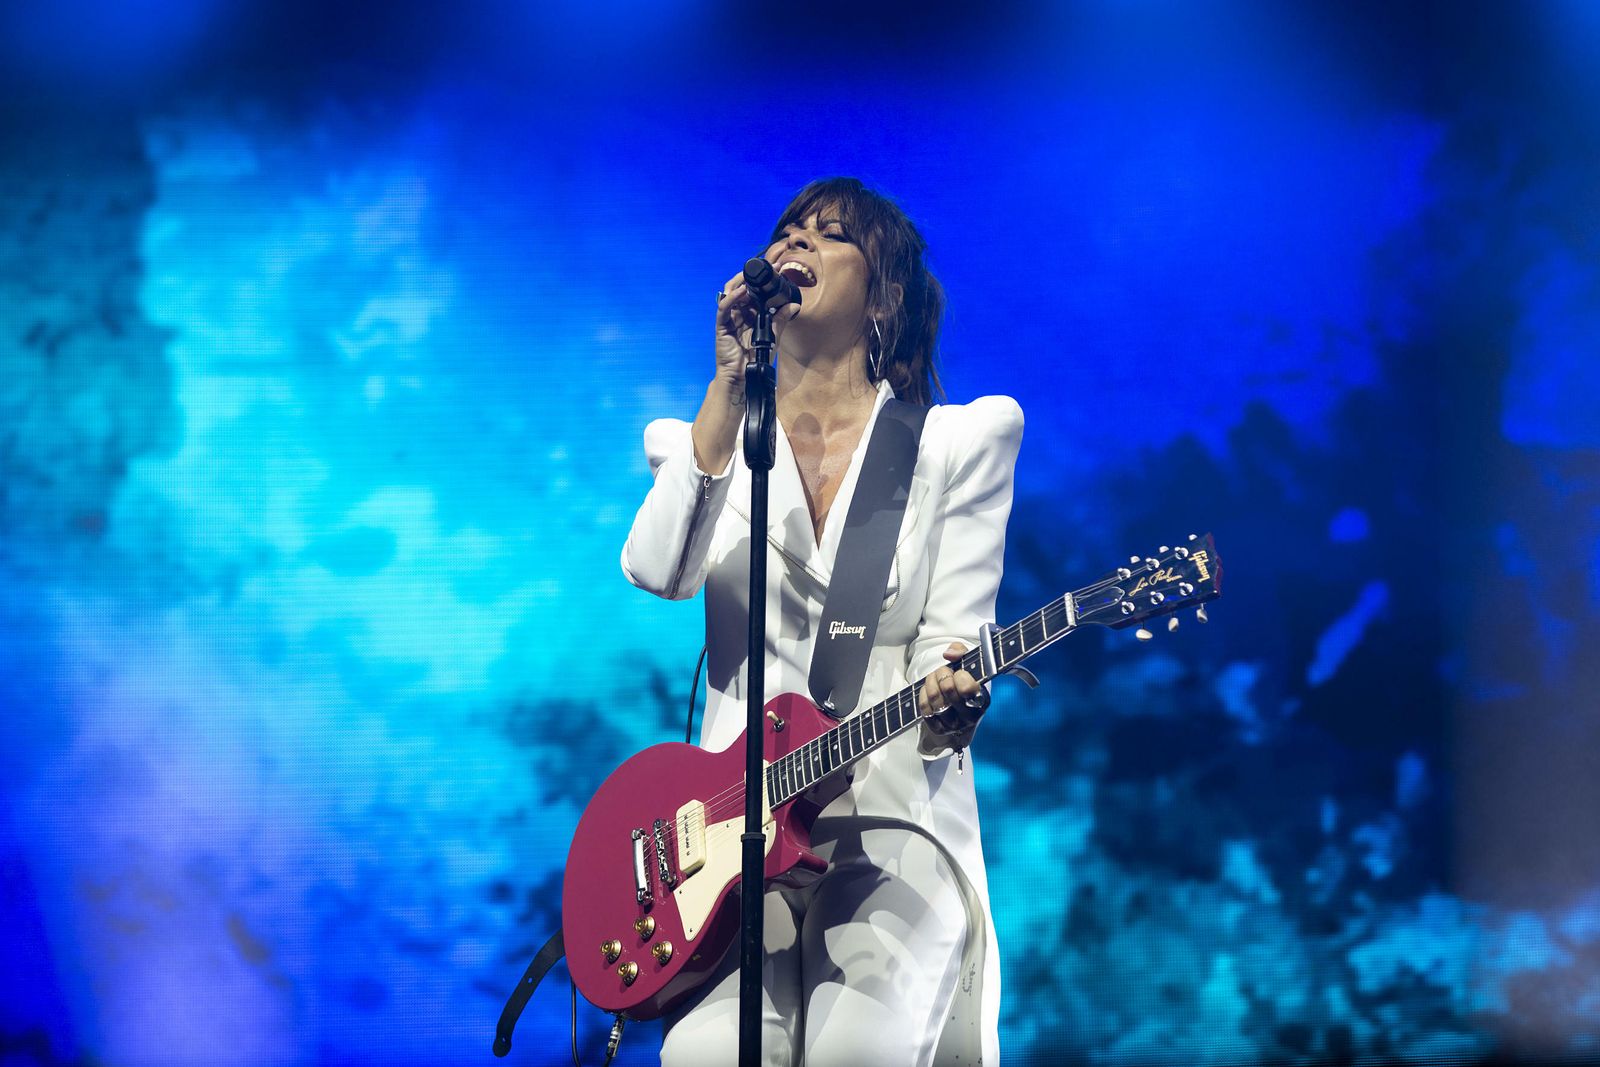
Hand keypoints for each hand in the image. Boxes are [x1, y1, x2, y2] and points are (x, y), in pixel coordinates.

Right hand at [714, 270, 799, 390]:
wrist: (743, 377)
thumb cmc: (756, 359)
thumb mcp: (773, 336)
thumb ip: (780, 320)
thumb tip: (794, 305)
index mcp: (750, 314)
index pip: (753, 291)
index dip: (762, 280)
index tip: (777, 269)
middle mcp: (738, 313)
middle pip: (740, 287)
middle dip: (751, 276)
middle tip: (767, 268)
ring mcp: (729, 318)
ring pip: (730, 293)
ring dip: (740, 282)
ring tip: (751, 275)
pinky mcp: (722, 325)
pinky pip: (724, 308)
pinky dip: (732, 298)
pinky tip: (741, 292)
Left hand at [918, 643, 987, 739]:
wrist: (957, 707)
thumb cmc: (963, 682)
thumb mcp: (967, 664)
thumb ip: (961, 651)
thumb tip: (949, 654)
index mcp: (982, 700)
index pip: (967, 687)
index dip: (959, 674)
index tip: (959, 672)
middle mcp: (970, 716)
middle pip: (948, 688)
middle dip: (941, 673)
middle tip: (942, 672)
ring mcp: (954, 725)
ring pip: (935, 698)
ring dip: (930, 682)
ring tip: (934, 679)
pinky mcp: (939, 729)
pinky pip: (925, 708)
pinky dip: (923, 695)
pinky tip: (929, 692)